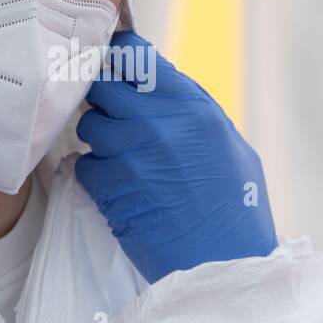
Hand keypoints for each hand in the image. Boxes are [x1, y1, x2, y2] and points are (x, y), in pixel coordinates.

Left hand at [75, 31, 276, 282]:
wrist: (222, 266)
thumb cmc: (236, 208)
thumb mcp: (230, 146)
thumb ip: (191, 113)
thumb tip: (156, 90)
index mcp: (192, 106)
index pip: (135, 56)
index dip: (118, 58)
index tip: (115, 66)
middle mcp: (158, 123)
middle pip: (103, 86)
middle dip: (105, 98)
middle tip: (115, 116)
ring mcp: (130, 155)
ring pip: (89, 125)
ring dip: (99, 138)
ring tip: (123, 158)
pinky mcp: (110, 188)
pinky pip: (85, 166)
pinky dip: (96, 174)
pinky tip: (120, 187)